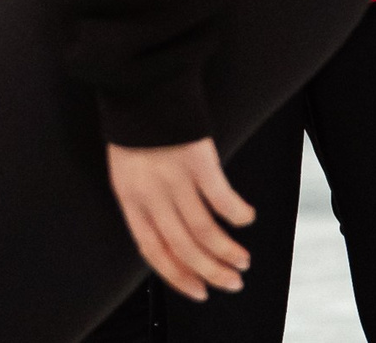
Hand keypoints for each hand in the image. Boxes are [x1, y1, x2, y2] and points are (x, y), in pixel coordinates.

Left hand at [106, 139, 254, 300]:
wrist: (139, 82)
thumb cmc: (137, 127)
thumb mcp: (129, 169)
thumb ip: (147, 201)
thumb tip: (174, 237)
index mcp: (128, 196)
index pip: (152, 249)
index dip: (177, 275)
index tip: (199, 292)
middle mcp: (149, 192)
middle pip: (182, 246)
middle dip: (210, 271)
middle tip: (232, 282)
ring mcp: (173, 177)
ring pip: (204, 230)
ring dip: (228, 251)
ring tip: (243, 260)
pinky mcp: (197, 160)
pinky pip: (222, 199)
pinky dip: (237, 214)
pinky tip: (246, 217)